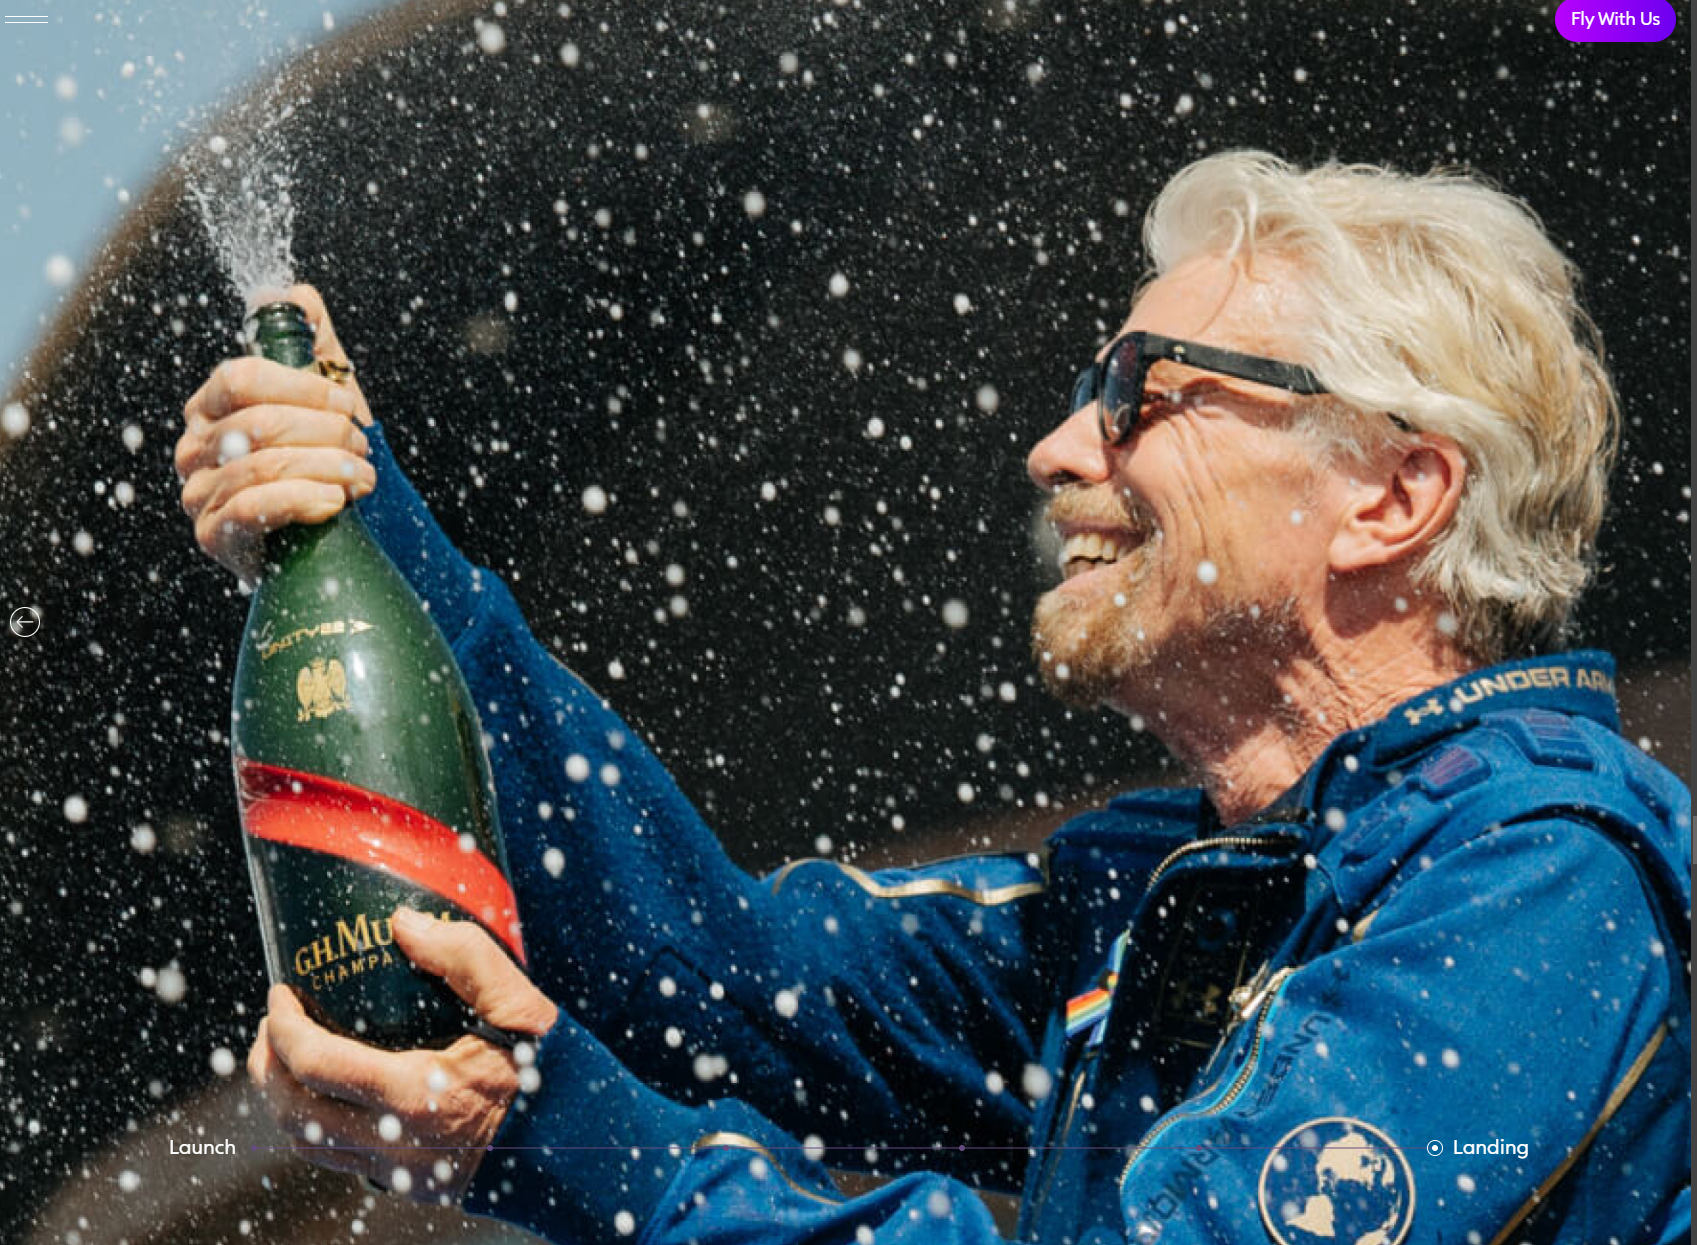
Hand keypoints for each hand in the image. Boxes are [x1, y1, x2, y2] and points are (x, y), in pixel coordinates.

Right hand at [175, 283, 376, 582]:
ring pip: (261, 465)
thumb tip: (294, 294)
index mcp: (213, 405)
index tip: (349, 406)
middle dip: (326, 433)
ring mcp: (198, 492)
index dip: (303, 388)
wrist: (331, 534)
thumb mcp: (325, 397)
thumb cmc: (323, 458)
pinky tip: (334, 503)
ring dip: (326, 468)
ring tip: (361, 478)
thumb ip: (310, 342)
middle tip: (362, 449)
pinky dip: (301, 500)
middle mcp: (195, 446)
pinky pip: (250, 508)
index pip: (241, 377)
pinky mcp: (213, 535)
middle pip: (259, 422)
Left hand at [247, 907, 559, 1202]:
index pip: (314, 1065)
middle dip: (268, 1065)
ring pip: (308, 1145)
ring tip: (289, 1057)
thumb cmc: (554, 1071)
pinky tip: (330, 1094)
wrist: (588, 1147)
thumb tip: (401, 922)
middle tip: (274, 1023)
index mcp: (416, 1095)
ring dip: (284, 1099)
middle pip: (293, 1114)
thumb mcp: (519, 1003)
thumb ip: (462, 955)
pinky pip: (339, 1161)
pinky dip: (316, 1126)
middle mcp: (397, 1145)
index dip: (283, 1027)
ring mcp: (401, 1173)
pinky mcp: (411, 1186)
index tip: (281, 992)